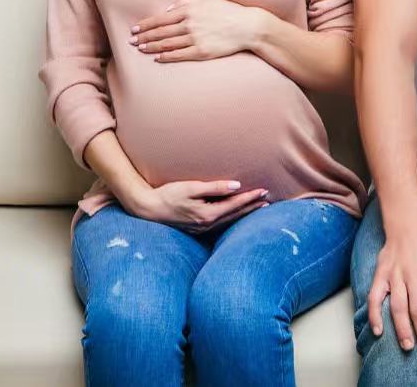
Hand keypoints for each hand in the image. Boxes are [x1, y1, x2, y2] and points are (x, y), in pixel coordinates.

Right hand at [124, 179, 269, 233]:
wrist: (148, 210)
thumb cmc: (168, 195)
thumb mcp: (191, 188)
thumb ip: (214, 187)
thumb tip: (236, 186)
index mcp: (208, 215)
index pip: (235, 204)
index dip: (251, 197)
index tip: (264, 191)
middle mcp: (208, 225)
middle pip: (236, 215)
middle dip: (252, 207)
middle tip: (268, 200)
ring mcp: (203, 230)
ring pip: (230, 221)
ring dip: (244, 213)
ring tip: (258, 207)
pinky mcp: (198, 229)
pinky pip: (221, 224)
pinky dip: (233, 218)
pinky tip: (236, 215)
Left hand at [129, 0, 265, 62]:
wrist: (247, 26)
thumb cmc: (227, 11)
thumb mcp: (207, 0)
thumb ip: (186, 2)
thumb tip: (169, 9)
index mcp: (189, 9)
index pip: (160, 18)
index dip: (145, 24)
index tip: (135, 28)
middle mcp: (190, 23)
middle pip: (160, 32)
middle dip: (144, 37)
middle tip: (131, 41)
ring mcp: (195, 38)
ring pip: (167, 44)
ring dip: (151, 47)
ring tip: (141, 49)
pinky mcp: (202, 51)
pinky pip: (179, 55)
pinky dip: (166, 56)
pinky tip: (157, 58)